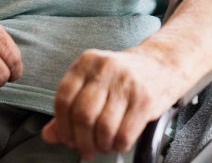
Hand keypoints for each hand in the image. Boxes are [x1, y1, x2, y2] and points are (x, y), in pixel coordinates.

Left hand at [41, 47, 185, 159]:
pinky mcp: (145, 98)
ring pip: (103, 127)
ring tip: (103, 146)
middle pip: (82, 115)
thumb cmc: (124, 77)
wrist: (163, 64)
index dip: (63, 126)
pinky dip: (118, 145)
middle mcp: (106, 68)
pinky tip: (119, 142)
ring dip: (101, 145)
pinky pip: (124, 133)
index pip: (63, 98)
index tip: (68, 138)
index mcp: (87, 62)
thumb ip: (70, 108)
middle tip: (85, 149)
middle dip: (81, 141)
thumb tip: (49, 134)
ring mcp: (127, 82)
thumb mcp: (95, 84)